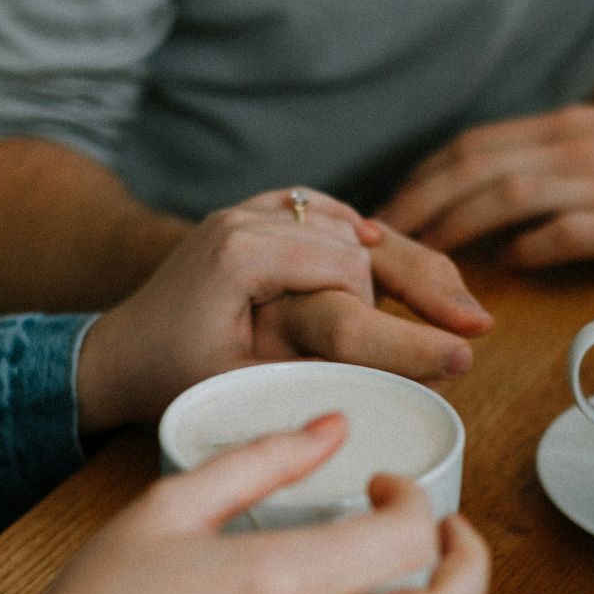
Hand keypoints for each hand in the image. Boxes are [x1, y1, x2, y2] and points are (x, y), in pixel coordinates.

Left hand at [78, 189, 490, 431]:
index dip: (398, 317)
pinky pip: (323, 214)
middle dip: (422, 282)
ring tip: (456, 303)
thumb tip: (395, 381)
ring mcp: (250, 210)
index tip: (453, 352)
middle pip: (359, 240)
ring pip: (348, 224)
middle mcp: (248, 216)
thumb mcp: (242, 383)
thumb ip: (312, 369)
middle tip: (477, 324)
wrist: (116, 351)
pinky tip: (396, 253)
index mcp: (243, 251)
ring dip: (400, 261)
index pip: (348, 271)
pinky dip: (361, 234)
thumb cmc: (170, 377)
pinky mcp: (254, 216)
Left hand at [377, 105, 593, 268]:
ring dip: (456, 227)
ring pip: (505, 194)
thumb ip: (556, 160)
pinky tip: (504, 269)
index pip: (474, 144)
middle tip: (383, 240)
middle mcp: (576, 146)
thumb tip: (496, 198)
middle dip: (420, 202)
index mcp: (566, 127)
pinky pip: (560, 233)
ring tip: (425, 258)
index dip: (424, 176)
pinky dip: (525, 250)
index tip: (391, 206)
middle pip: (474, 165)